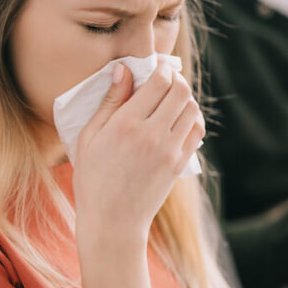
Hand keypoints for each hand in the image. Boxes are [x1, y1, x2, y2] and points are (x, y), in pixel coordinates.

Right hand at [73, 59, 204, 241]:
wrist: (113, 220)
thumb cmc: (93, 178)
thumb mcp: (90, 137)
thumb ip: (109, 101)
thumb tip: (124, 69)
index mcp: (126, 124)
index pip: (158, 82)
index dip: (161, 69)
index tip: (156, 68)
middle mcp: (152, 134)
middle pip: (181, 92)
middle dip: (176, 79)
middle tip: (166, 80)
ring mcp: (170, 150)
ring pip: (192, 110)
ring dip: (185, 99)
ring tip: (172, 100)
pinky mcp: (180, 164)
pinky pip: (197, 131)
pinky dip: (192, 119)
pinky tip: (179, 119)